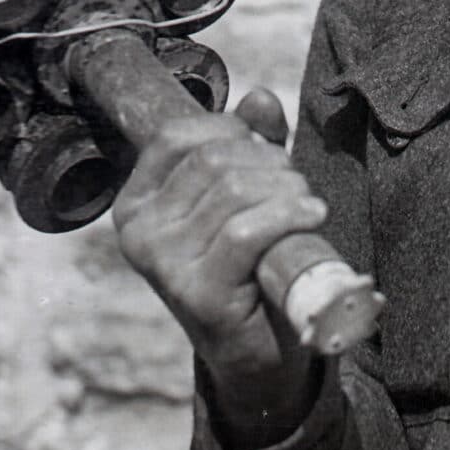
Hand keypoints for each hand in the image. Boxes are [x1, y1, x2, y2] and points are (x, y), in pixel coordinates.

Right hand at [114, 87, 327, 446]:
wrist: (260, 351)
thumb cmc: (250, 262)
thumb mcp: (245, 194)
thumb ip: (250, 142)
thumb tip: (260, 98)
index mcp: (137, 202)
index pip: (178, 135)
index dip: (231, 131)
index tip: (262, 152)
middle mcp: (139, 232)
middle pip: (214, 160)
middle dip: (270, 163)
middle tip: (295, 189)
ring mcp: (163, 265)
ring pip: (236, 191)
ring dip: (287, 191)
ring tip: (305, 209)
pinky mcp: (197, 293)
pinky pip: (247, 231)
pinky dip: (289, 216)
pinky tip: (312, 218)